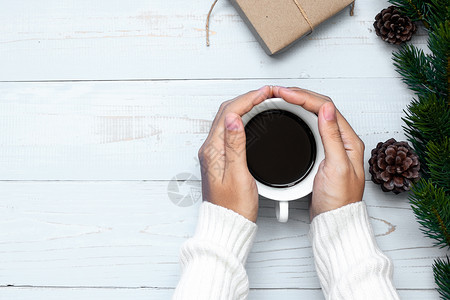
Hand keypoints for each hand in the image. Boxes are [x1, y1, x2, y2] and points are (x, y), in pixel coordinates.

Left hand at [198, 86, 272, 221]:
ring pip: (228, 120)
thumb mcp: (238, 176)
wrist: (228, 225)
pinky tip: (252, 119)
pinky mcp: (221, 159)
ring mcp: (215, 154)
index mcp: (213, 151)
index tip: (265, 93)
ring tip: (262, 101)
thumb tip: (234, 119)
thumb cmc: (234, 208)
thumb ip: (235, 146)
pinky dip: (242, 119)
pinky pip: (230, 130)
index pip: (229, 113)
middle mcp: (210, 150)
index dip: (248, 99)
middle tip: (266, 93)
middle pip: (226, 112)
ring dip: (244, 106)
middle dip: (246, 98)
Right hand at [272, 87, 364, 219]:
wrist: (334, 220)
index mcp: (348, 141)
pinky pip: (310, 127)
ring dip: (298, 104)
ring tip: (281, 98)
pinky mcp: (322, 153)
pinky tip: (290, 115)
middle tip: (278, 91)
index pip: (326, 108)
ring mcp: (332, 146)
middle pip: (320, 107)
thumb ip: (332, 137)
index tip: (285, 93)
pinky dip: (298, 117)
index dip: (304, 97)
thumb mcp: (336, 167)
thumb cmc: (338, 201)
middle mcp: (342, 140)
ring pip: (314, 115)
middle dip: (299, 96)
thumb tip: (326, 109)